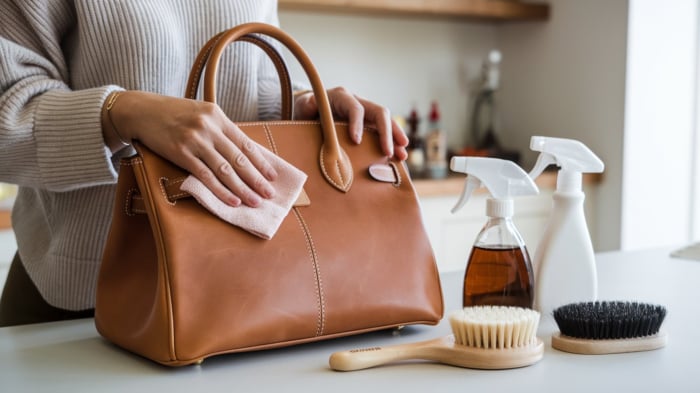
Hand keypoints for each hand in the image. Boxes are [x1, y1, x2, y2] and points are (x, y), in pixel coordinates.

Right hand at [103, 91, 276, 206]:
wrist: (142, 110)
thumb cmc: (174, 114)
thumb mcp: (201, 114)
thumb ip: (220, 131)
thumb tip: (242, 154)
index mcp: (218, 116)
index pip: (246, 143)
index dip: (261, 162)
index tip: (273, 177)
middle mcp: (209, 127)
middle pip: (239, 159)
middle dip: (256, 179)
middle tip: (269, 195)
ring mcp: (195, 140)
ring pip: (225, 170)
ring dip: (242, 188)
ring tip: (254, 201)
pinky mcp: (180, 153)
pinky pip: (205, 176)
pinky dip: (220, 190)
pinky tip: (232, 200)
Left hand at [294, 87, 408, 160]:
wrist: (309, 112)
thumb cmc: (305, 110)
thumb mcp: (303, 106)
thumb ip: (308, 105)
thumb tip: (312, 103)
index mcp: (342, 96)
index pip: (355, 108)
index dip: (358, 123)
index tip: (356, 141)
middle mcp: (358, 102)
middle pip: (379, 113)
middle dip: (387, 132)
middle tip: (389, 151)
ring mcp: (365, 114)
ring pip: (386, 123)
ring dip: (395, 138)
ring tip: (402, 156)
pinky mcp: (368, 125)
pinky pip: (384, 133)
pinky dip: (392, 144)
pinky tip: (398, 158)